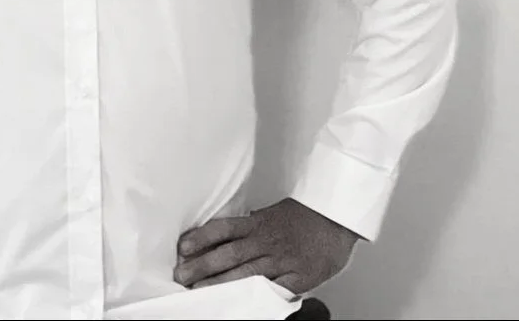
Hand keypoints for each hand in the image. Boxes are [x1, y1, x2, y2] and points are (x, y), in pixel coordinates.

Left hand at [173, 198, 358, 297]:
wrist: (337, 218)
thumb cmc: (305, 216)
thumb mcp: (274, 213)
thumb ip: (252, 224)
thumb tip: (227, 232)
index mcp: (258, 223)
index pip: (223, 229)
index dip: (202, 237)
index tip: (183, 248)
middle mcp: (266, 240)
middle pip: (228, 253)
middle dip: (202, 265)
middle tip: (181, 276)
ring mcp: (281, 260)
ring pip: (245, 273)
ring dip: (220, 283)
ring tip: (199, 290)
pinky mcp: (298, 277)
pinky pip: (274, 289)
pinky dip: (257, 296)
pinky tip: (241, 304)